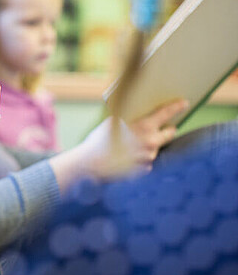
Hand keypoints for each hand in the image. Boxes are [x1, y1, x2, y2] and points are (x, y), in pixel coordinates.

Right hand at [50, 99, 188, 191]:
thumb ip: (128, 120)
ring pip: (155, 148)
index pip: (165, 114)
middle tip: (164, 127)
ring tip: (130, 146)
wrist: (90, 166)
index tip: (184, 103)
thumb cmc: (98, 142)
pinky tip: (126, 157)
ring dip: (148, 145)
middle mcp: (150, 143)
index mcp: (143, 128)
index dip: (176, 107)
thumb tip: (136, 117)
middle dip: (168, 129)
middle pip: (169, 134)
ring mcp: (148, 158)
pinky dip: (140, 159)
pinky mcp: (144, 170)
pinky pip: (147, 162)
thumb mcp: (112, 123)